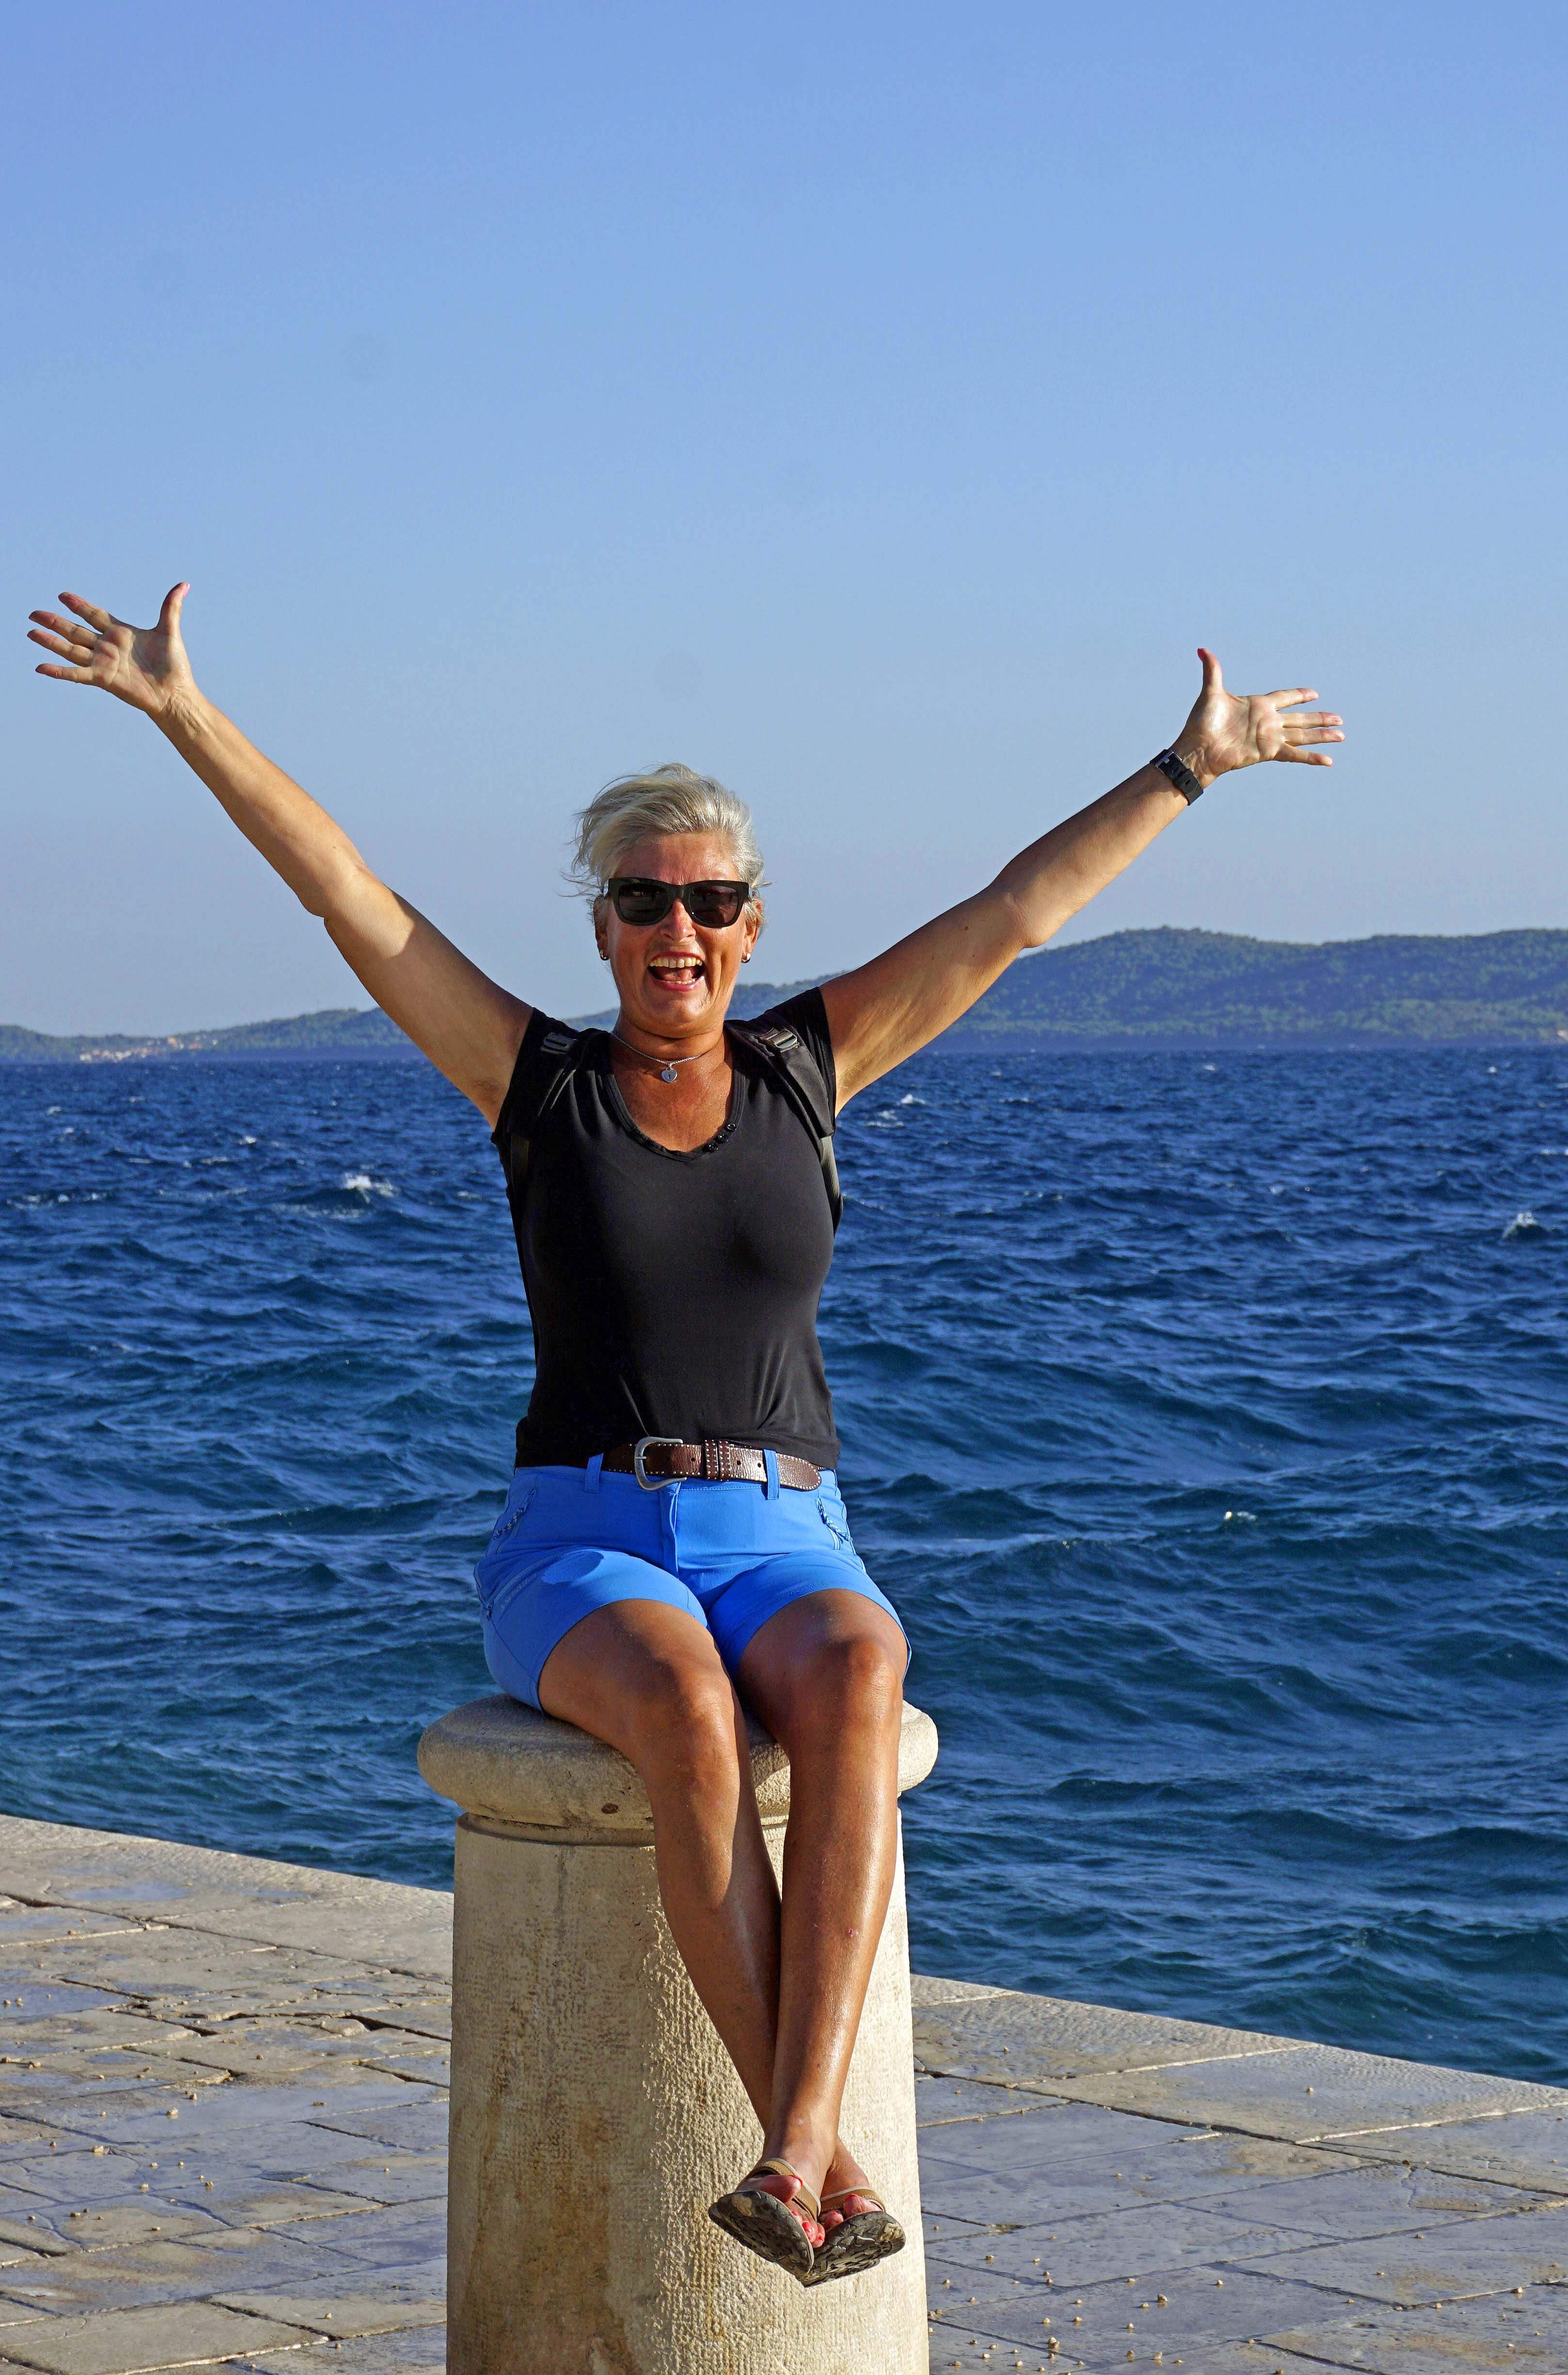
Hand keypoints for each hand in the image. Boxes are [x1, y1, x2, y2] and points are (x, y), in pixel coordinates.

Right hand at [27, 584, 194, 720]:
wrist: (176, 693)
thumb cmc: (174, 666)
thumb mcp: (170, 632)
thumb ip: (171, 607)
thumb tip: (183, 584)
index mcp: (120, 633)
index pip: (94, 615)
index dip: (79, 606)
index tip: (63, 596)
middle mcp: (108, 647)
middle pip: (76, 630)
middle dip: (55, 622)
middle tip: (34, 613)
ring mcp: (104, 663)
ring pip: (71, 649)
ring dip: (51, 642)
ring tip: (31, 633)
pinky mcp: (104, 680)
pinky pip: (77, 674)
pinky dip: (59, 672)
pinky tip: (41, 667)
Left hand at [1171, 647, 1342, 787]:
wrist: (1198, 748)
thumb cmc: (1202, 723)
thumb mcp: (1211, 692)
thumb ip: (1212, 670)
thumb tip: (1202, 649)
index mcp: (1258, 705)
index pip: (1285, 697)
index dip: (1299, 695)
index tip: (1314, 694)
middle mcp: (1268, 721)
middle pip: (1301, 718)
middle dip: (1320, 717)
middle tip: (1339, 719)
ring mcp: (1270, 737)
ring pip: (1303, 735)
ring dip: (1322, 735)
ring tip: (1341, 735)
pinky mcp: (1269, 752)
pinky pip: (1295, 754)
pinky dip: (1311, 757)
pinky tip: (1328, 760)